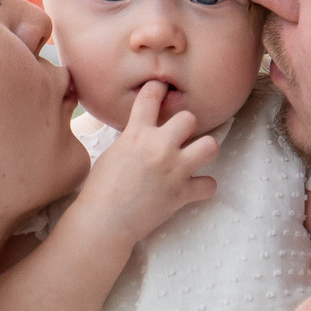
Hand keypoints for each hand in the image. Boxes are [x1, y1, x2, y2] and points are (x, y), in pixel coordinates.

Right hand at [77, 80, 219, 248]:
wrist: (104, 221)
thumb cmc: (100, 189)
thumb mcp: (113, 152)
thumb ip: (133, 137)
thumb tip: (144, 130)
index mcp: (137, 134)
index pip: (151, 95)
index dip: (158, 88)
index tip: (162, 89)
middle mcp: (159, 147)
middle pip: (189, 118)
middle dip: (186, 127)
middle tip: (179, 138)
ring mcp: (174, 170)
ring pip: (210, 146)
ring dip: (204, 150)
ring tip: (194, 157)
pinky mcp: (183, 193)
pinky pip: (210, 185)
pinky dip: (203, 187)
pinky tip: (194, 187)